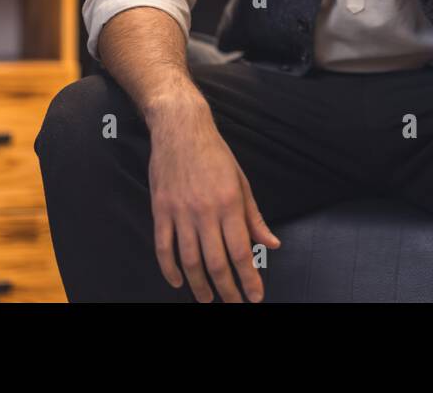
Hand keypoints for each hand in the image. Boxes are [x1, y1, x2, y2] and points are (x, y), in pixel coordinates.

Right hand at [146, 93, 279, 301]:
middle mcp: (206, 211)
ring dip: (199, 285)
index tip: (255, 297)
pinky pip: (163, 247)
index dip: (249, 279)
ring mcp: (180, 212)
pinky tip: (177, 281)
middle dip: (227, 289)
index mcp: (230, 204)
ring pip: (189, 260)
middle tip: (233, 304)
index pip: (242, 251)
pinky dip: (169, 268)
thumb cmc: (216, 154)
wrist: (181, 128)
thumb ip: (255, 217)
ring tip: (207, 299)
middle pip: (216, 262)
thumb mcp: (241, 182)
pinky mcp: (161, 210)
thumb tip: (271, 244)